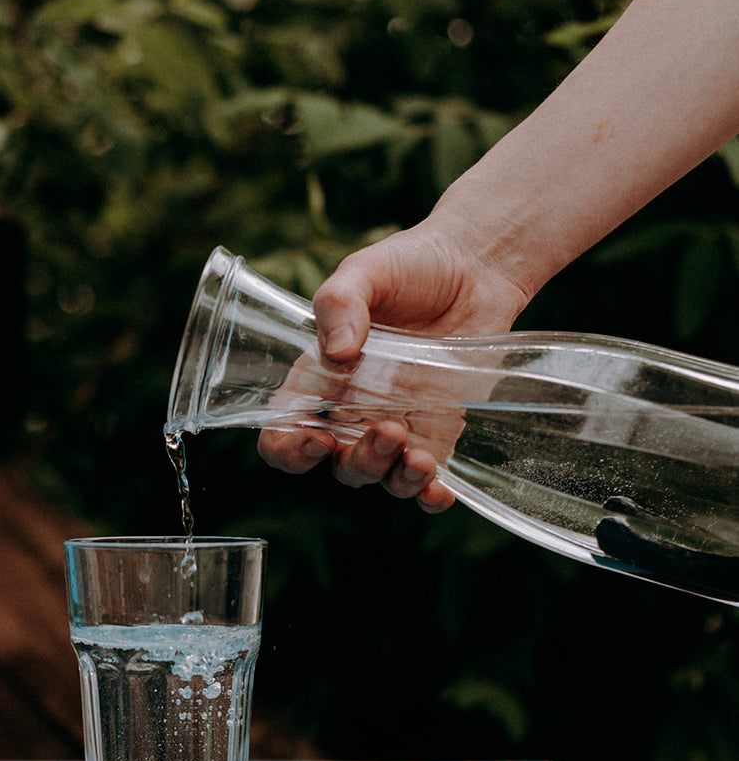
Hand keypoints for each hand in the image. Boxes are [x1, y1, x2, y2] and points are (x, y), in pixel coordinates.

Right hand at [258, 208, 531, 509]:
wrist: (476, 266)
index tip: (315, 439)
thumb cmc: (411, 264)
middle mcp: (352, 408)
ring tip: (420, 458)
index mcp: (320, 376)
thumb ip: (342, 301)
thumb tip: (338, 350)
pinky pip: (425, 481)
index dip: (289, 447)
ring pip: (379, 475)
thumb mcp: (367, 270)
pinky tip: (439, 490)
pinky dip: (428, 495)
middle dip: (357, 461)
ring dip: (393, 478)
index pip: (284, 428)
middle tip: (389, 430)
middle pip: (336, 462)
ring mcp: (396, 423)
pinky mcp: (439, 432)